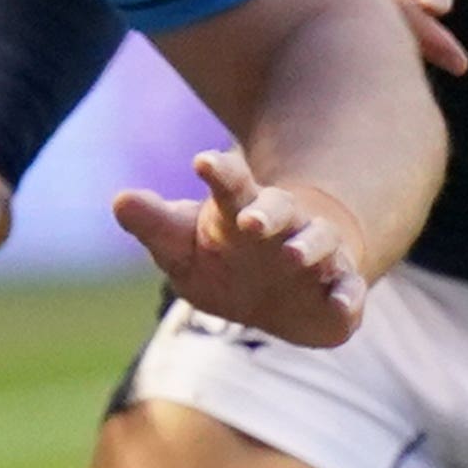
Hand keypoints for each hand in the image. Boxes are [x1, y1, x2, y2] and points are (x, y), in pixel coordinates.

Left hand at [115, 146, 368, 347]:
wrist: (280, 295)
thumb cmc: (225, 259)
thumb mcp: (183, 247)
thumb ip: (156, 226)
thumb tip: (119, 200)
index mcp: (239, 210)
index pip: (231, 183)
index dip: (220, 172)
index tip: (203, 162)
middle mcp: (283, 225)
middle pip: (279, 207)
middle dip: (267, 212)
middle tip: (250, 220)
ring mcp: (315, 256)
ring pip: (318, 242)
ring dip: (307, 247)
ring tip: (291, 257)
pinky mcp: (338, 291)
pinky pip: (348, 290)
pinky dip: (346, 296)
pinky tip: (340, 305)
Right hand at [334, 0, 467, 76]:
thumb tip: (436, 9)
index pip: (396, 4)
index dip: (428, 37)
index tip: (460, 63)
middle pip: (376, 25)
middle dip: (413, 53)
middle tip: (459, 66)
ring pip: (369, 28)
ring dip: (401, 51)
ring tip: (445, 67)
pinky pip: (367, 23)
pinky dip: (393, 39)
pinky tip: (424, 54)